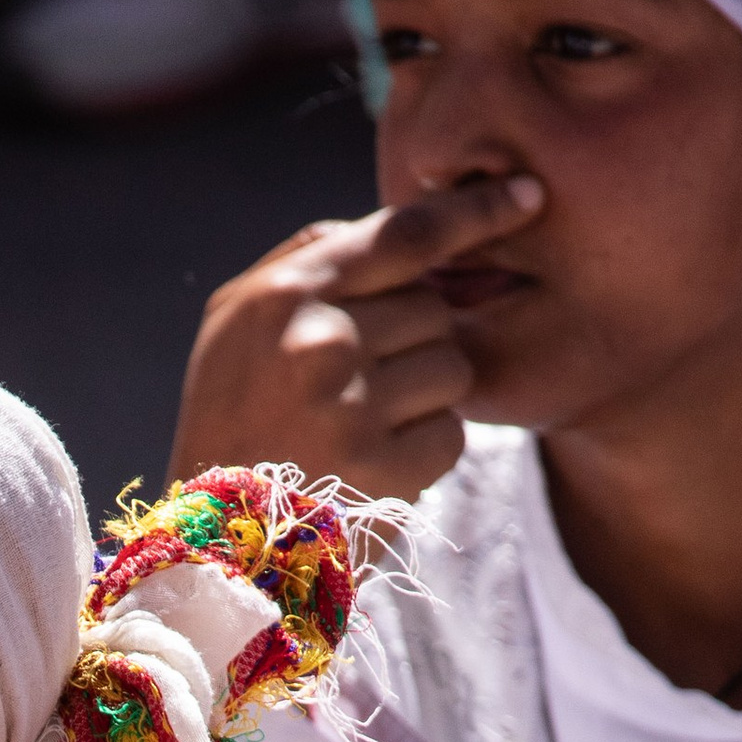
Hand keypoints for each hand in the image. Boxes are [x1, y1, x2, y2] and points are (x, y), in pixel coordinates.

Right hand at [170, 174, 543, 500]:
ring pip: (452, 368)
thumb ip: (309, 261)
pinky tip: (375, 468)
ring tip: (362, 429)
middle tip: (361, 386)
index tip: (529, 194)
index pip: (405, 233)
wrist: (211, 547)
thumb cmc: (228, 422)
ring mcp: (353, 408)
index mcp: (287, 296)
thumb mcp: (236, 323)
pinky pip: (450, 434)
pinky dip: (424, 452)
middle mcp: (321, 342)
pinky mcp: (383, 471)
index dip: (476, 210)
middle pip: (434, 308)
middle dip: (415, 341)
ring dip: (423, 398)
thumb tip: (395, 221)